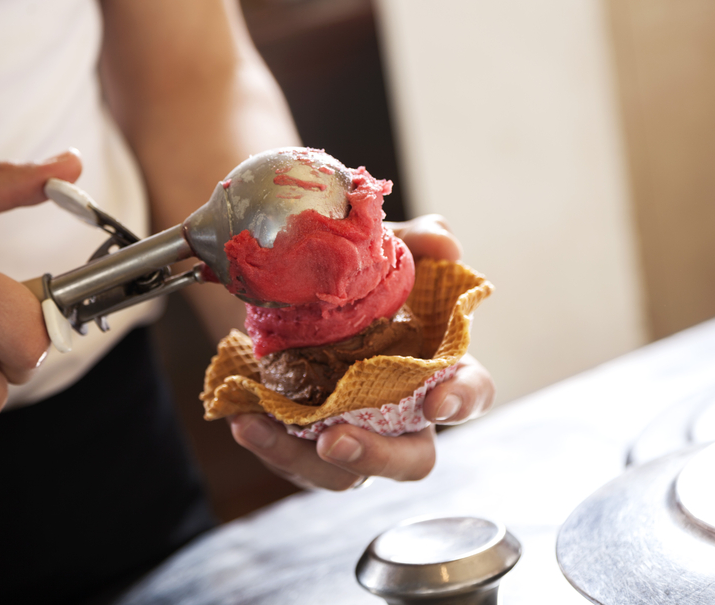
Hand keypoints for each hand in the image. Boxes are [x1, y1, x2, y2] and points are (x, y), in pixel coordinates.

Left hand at [229, 214, 494, 489]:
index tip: (438, 402)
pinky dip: (267, 442)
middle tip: (335, 441)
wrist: (305, 287)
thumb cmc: (366, 278)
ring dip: (302, 459)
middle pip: (411, 459)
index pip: (471, 393)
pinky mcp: (310, 440)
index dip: (462, 402)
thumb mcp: (391, 250)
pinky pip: (294, 457)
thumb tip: (444, 246)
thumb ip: (421, 241)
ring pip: (344, 471)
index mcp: (439, 369)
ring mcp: (357, 433)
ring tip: (259, 427)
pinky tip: (243, 419)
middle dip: (375, 456)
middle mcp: (403, 414)